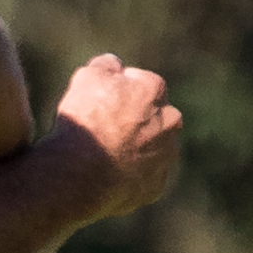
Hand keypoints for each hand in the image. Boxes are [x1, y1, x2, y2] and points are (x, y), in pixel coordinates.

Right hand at [54, 49, 182, 211]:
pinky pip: (144, 178)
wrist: (82, 175)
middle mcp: (170, 122)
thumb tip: (115, 65)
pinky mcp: (155, 187)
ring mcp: (165, 158)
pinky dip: (130, 177)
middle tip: (103, 131)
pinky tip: (107, 178)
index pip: (140, 84)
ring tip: (104, 157)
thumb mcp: (86, 77)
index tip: (98, 104)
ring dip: (135, 150)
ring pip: (152, 149)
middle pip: (152, 117)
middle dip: (134, 121)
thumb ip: (106, 65)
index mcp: (155, 91)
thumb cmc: (86, 122)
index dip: (117, 92)